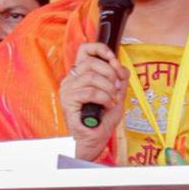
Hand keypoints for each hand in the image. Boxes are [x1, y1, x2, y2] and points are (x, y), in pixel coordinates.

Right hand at [59, 43, 128, 160]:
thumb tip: (120, 66)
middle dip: (110, 73)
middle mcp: (71, 79)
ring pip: (92, 77)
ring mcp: (68, 89)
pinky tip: (107, 105)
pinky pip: (90, 91)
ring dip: (108, 88)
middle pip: (91, 62)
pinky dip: (104, 98)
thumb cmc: (102, 120)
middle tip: (117, 87)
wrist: (93, 140)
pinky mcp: (68, 100)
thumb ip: (119, 79)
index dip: (101, 50)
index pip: (85, 50)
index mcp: (81, 74)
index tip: (113, 59)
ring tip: (112, 99)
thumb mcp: (116, 94)